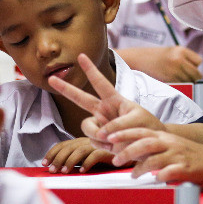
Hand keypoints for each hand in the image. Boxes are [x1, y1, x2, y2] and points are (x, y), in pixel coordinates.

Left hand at [43, 137, 114, 172]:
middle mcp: (87, 141)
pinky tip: (82, 171)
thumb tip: (60, 168)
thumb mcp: (88, 157)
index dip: (52, 153)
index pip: (63, 145)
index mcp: (81, 142)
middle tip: (52, 170)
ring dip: (70, 161)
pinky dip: (88, 163)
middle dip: (58, 158)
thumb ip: (77, 159)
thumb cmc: (106, 157)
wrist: (128, 152)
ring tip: (64, 172)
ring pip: (80, 151)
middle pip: (69, 147)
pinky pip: (95, 155)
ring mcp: (97, 145)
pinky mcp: (107, 150)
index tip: (44, 162)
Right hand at [49, 54, 164, 160]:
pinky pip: (93, 142)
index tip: (81, 55)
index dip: (91, 70)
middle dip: (66, 88)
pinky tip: (115, 148)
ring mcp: (100, 125)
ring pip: (86, 126)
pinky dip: (103, 146)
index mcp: (115, 100)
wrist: (151, 148)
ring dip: (97, 133)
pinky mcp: (100, 140)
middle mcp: (104, 111)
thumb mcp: (137, 120)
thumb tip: (101, 134)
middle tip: (51, 77)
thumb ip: (118, 124)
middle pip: (80, 98)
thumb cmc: (148, 128)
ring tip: (113, 140)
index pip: (101, 82)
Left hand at [109, 127, 202, 181]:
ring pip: (155, 159)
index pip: (141, 131)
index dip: (124, 133)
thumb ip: (152, 146)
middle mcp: (170, 143)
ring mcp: (178, 155)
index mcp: (164, 136)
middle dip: (128, 151)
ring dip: (141, 168)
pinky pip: (169, 172)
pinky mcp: (185, 168)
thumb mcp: (169, 144)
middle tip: (115, 160)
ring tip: (133, 175)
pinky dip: (160, 176)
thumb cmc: (188, 154)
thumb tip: (129, 151)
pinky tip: (155, 180)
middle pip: (145, 143)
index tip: (110, 137)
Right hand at [116, 46, 202, 82]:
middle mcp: (179, 60)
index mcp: (181, 50)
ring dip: (185, 82)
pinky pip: (181, 86)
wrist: (137, 59)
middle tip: (184, 77)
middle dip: (192, 76)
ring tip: (175, 78)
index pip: (199, 61)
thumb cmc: (154, 56)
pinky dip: (179, 85)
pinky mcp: (169, 80)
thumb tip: (197, 72)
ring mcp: (174, 71)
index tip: (189, 68)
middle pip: (196, 73)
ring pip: (189, 81)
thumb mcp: (171, 52)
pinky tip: (171, 81)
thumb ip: (184, 58)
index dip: (195, 66)